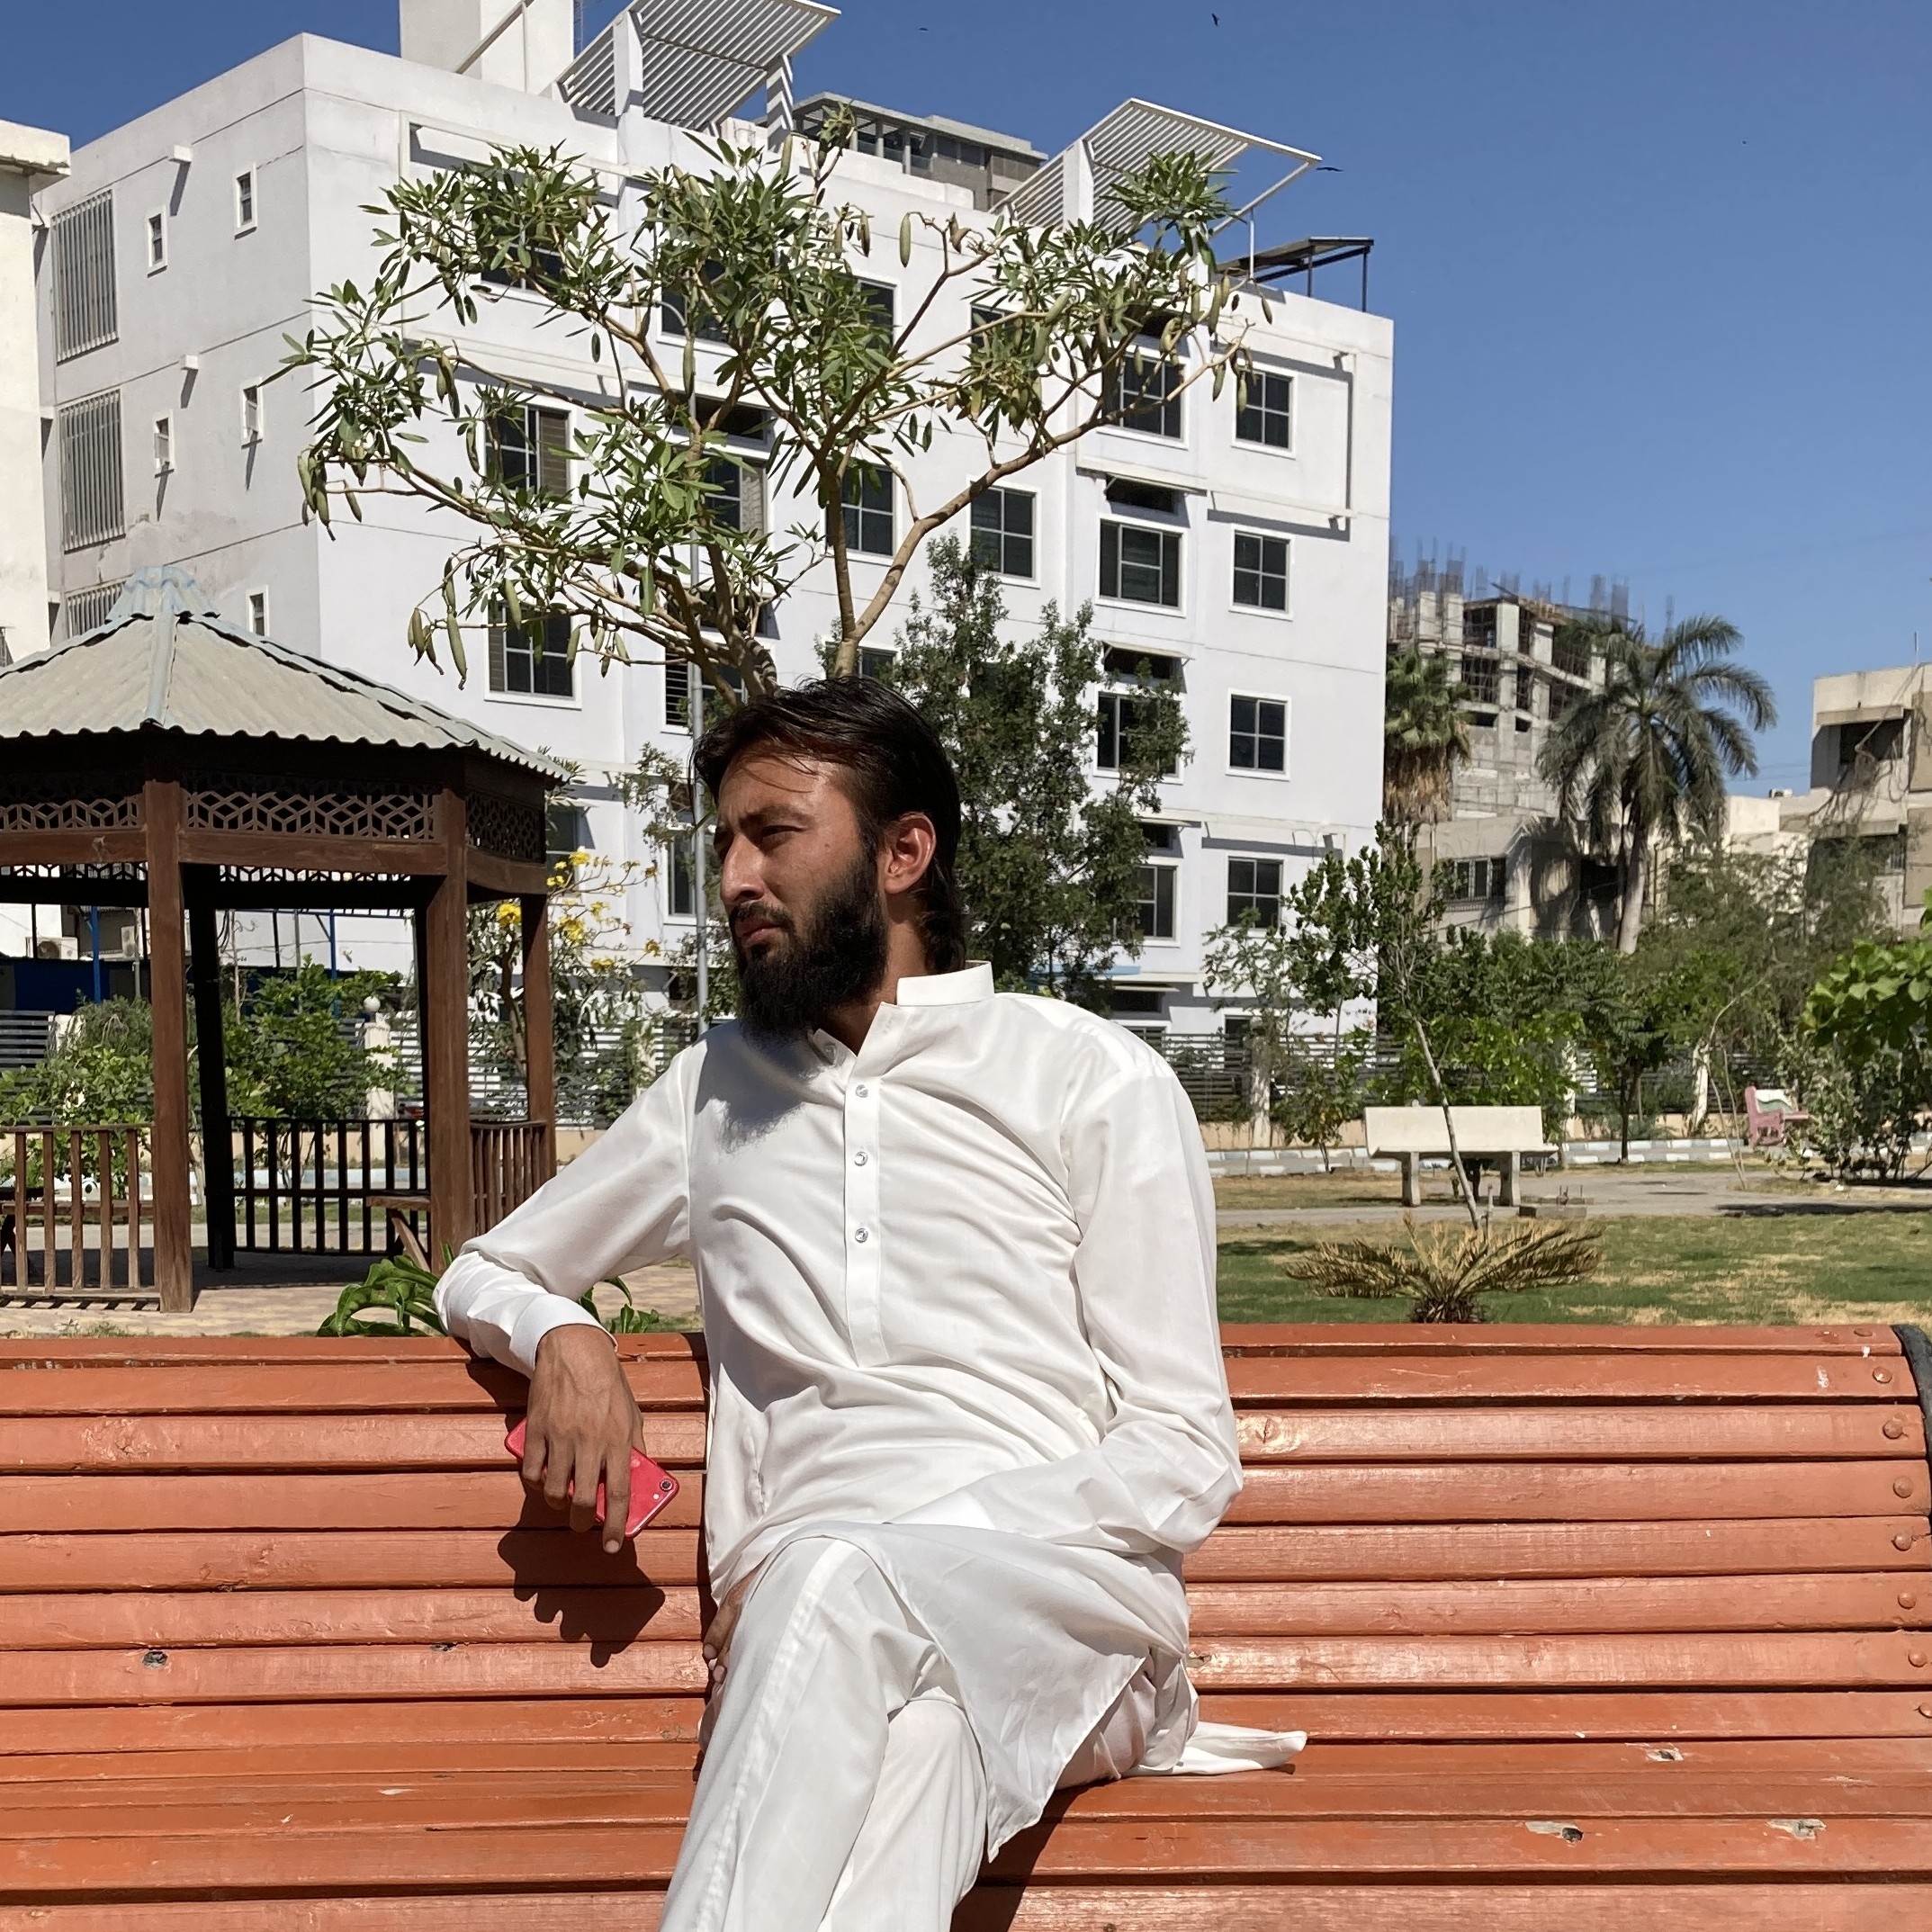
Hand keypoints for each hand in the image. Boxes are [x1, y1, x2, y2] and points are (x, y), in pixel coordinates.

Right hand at [523, 1323, 642, 1553]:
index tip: (613, 1545)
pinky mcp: (536, 1430)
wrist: (574, 1351)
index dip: (616, 1525)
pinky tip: (544, 1479)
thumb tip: (637, 1479)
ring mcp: (560, 1437)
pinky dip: (537, 1483)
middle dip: (581, 1522)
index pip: (618, 1493)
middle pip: (582, 1500)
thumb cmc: (608, 1384)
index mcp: (617, 1439)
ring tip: (563, 1500)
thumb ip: (634, 1446)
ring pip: (554, 1491)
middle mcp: (589, 1441)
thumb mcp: (632, 1413)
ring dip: (558, 1504)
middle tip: (582, 1524)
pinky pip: (532, 1471)